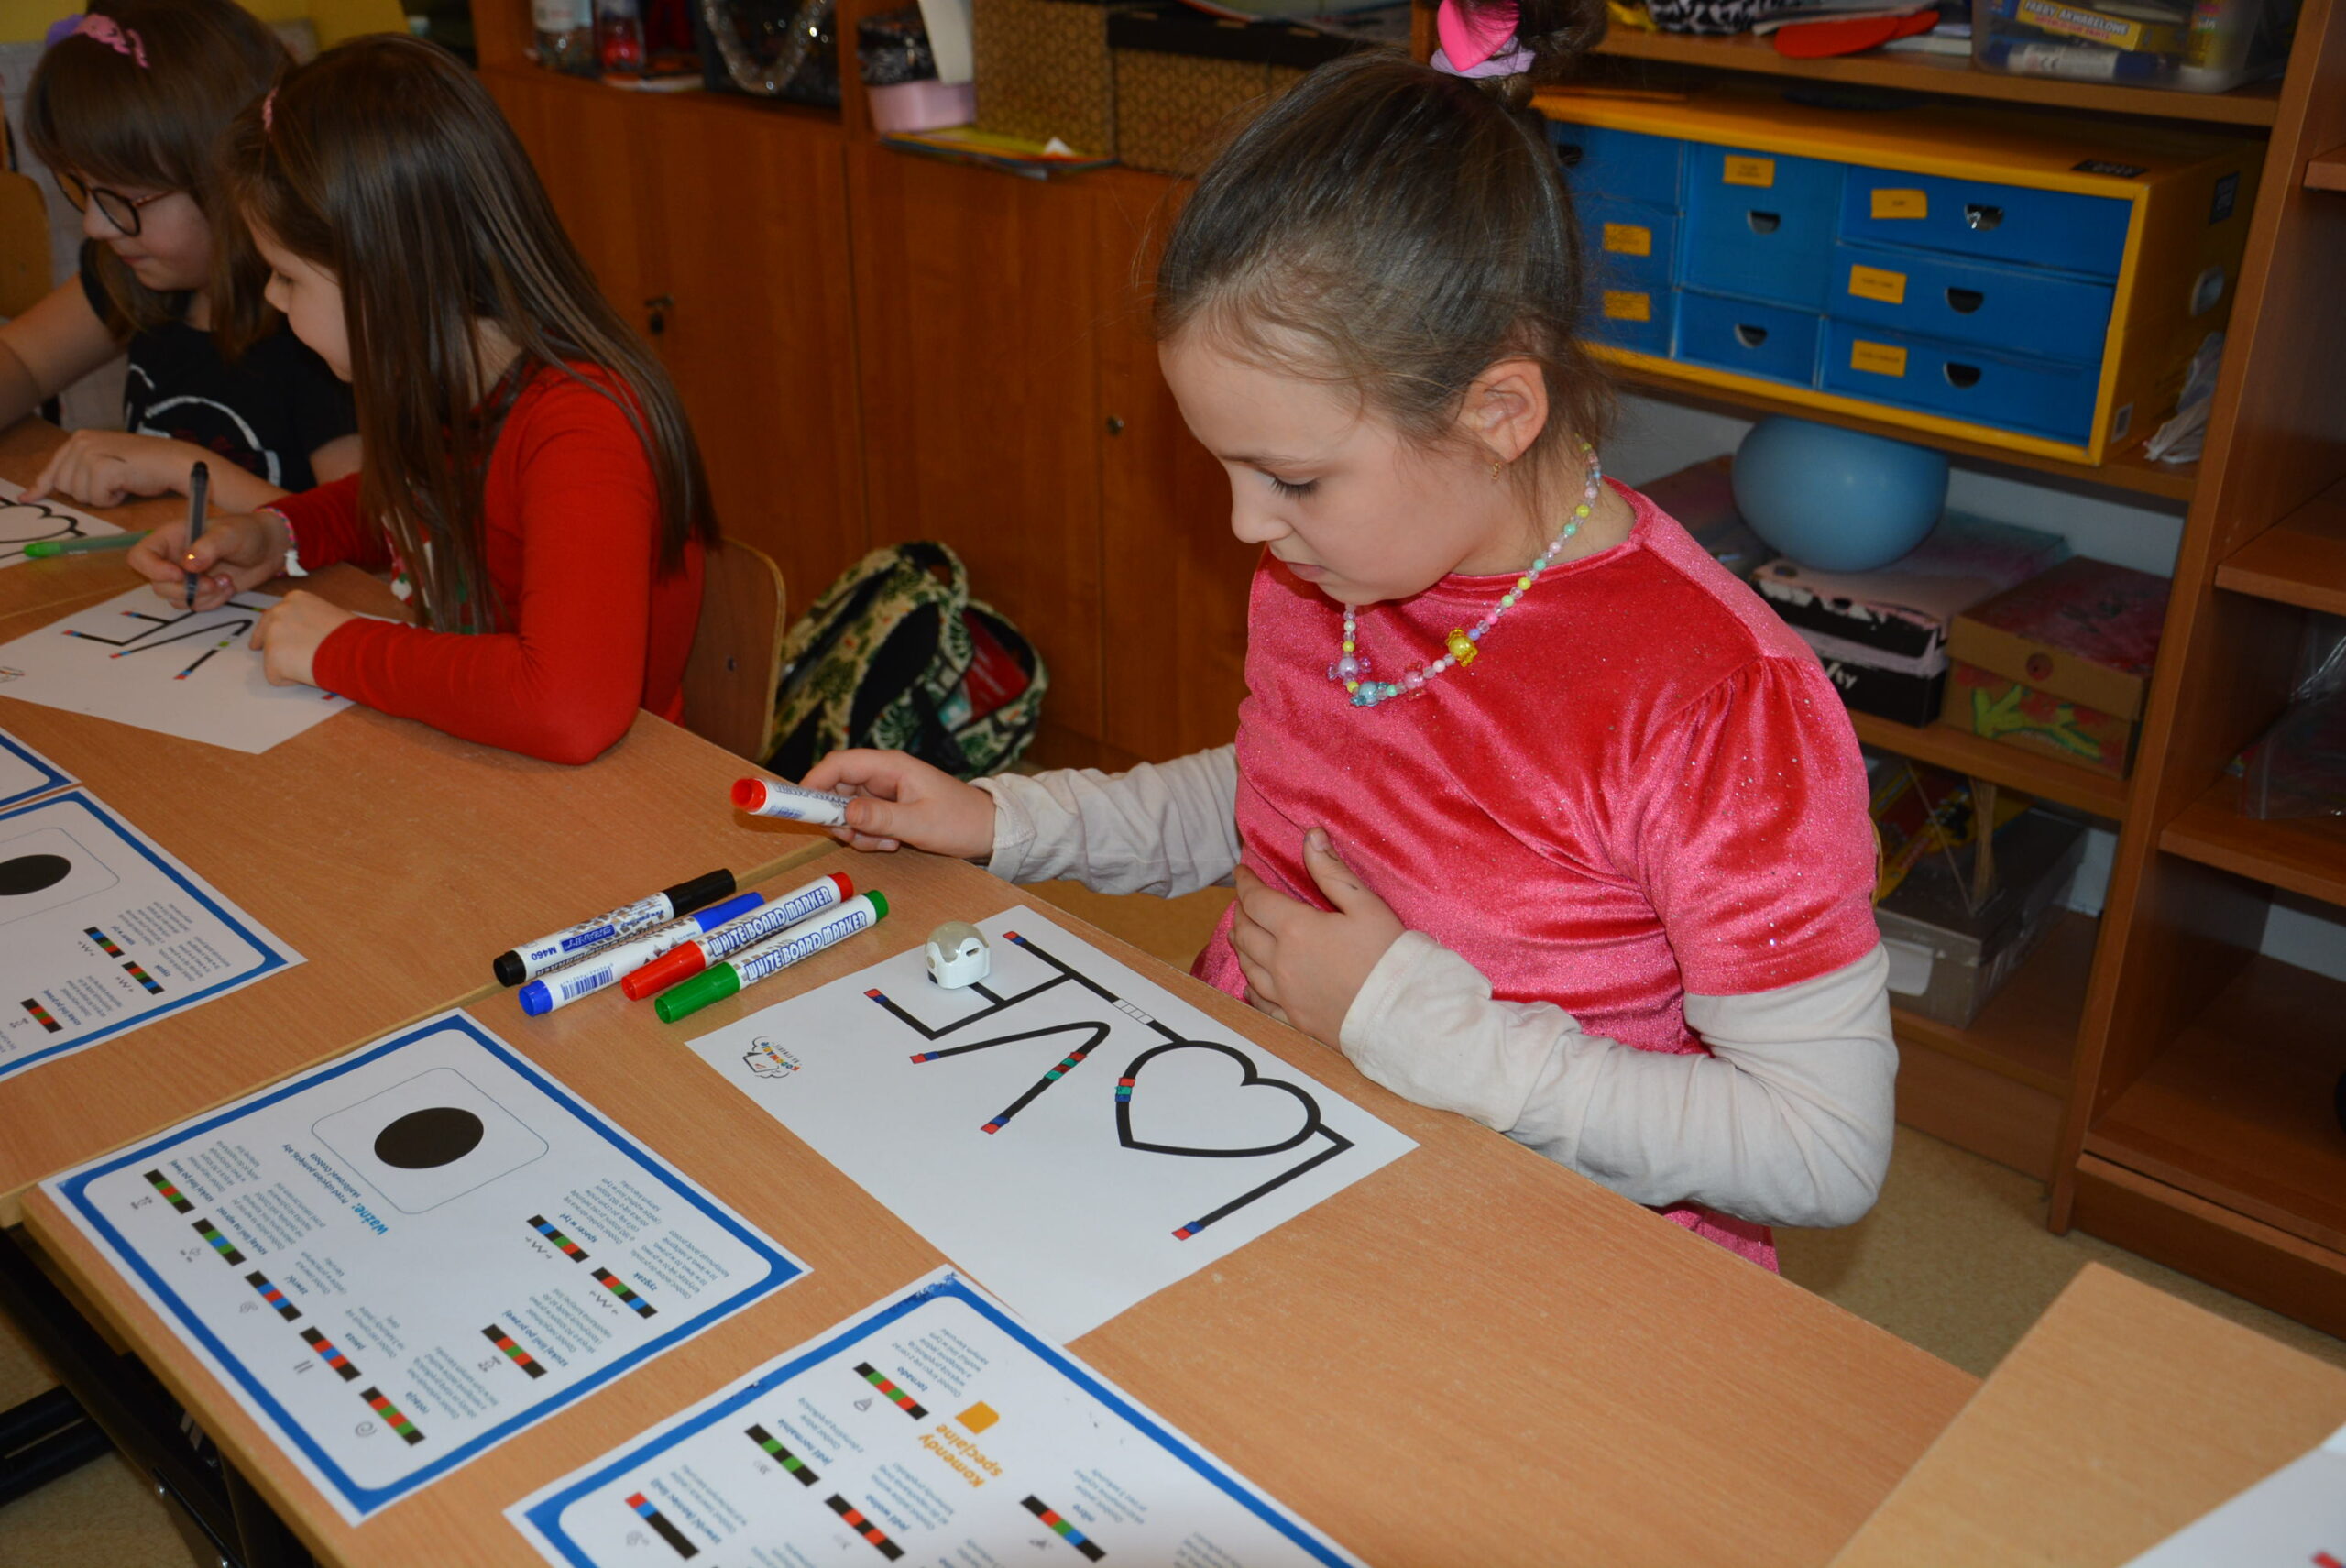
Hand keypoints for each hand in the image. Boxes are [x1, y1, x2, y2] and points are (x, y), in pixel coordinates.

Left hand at [24, 432, 210, 507]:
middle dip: (89, 492)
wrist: (174, 460)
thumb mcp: (107, 460)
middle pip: (64, 486)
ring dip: (103, 496)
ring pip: (80, 495)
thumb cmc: (147, 464)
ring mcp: (90, 454)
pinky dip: (113, 499)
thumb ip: (81, 468)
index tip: (28, 497)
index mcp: (80, 438)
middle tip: (115, 482)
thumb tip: (52, 487)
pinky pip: (98, 499)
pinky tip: (128, 486)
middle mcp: (80, 443)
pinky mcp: (101, 468)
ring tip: (123, 482)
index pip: (53, 468)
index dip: (41, 486)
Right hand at [127, 511, 286, 611]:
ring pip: (176, 599)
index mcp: (170, 538)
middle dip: (186, 589)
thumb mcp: (229, 534)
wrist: (269, 548)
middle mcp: (172, 558)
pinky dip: (213, 601)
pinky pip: (195, 605)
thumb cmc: (247, 532)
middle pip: (158, 584)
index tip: (179, 574)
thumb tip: (188, 565)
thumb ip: (208, 547)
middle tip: (212, 582)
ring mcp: (186, 577)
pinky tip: (228, 586)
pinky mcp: (200, 591)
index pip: (140, 556)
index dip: (153, 569)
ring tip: (226, 581)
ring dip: (203, 596)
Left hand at [247, 590, 351, 686]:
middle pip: (264, 630)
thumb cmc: (354, 636)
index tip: (280, 636)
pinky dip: (291, 680)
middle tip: (264, 651)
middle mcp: (279, 611)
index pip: (278, 613)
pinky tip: (310, 674)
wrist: (357, 650)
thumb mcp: (331, 616)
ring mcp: (273, 635)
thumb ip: (312, 621)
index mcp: (295, 599)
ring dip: (287, 663)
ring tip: (311, 665)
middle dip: (265, 642)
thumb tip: (311, 635)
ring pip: (272, 655)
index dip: (280, 628)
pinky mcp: (273, 658)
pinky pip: (277, 676)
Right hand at [801, 748, 995, 858]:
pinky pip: (863, 821)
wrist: (988, 830)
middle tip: (852, 838)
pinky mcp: (888, 808)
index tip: (799, 807)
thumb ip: (880, 818)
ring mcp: (885, 792)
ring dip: (857, 831)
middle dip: (837, 817)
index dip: (813, 781)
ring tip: (886, 843)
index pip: (839, 764)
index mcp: (891, 766)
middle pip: (837, 788)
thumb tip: (843, 814)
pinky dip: (869, 836)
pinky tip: (893, 844)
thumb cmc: (960, 821)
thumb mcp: (919, 824)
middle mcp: (883, 775)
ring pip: (848, 810)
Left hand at [1229, 828, 1404, 1045]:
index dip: (1246, 883)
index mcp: (1296, 930)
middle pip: (1247, 933)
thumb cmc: (1389, 955)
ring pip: (1248, 967)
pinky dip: (1251, 989)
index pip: (1257, 900)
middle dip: (1241, 913)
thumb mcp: (1366, 905)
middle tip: (1242, 902)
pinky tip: (1251, 985)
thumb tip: (1311, 836)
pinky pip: (1262, 1003)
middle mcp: (1281, 962)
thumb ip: (1332, 871)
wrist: (1402, 1013)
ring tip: (1238, 935)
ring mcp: (1285, 995)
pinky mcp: (1295, 1020)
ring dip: (1240, 946)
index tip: (1241, 872)